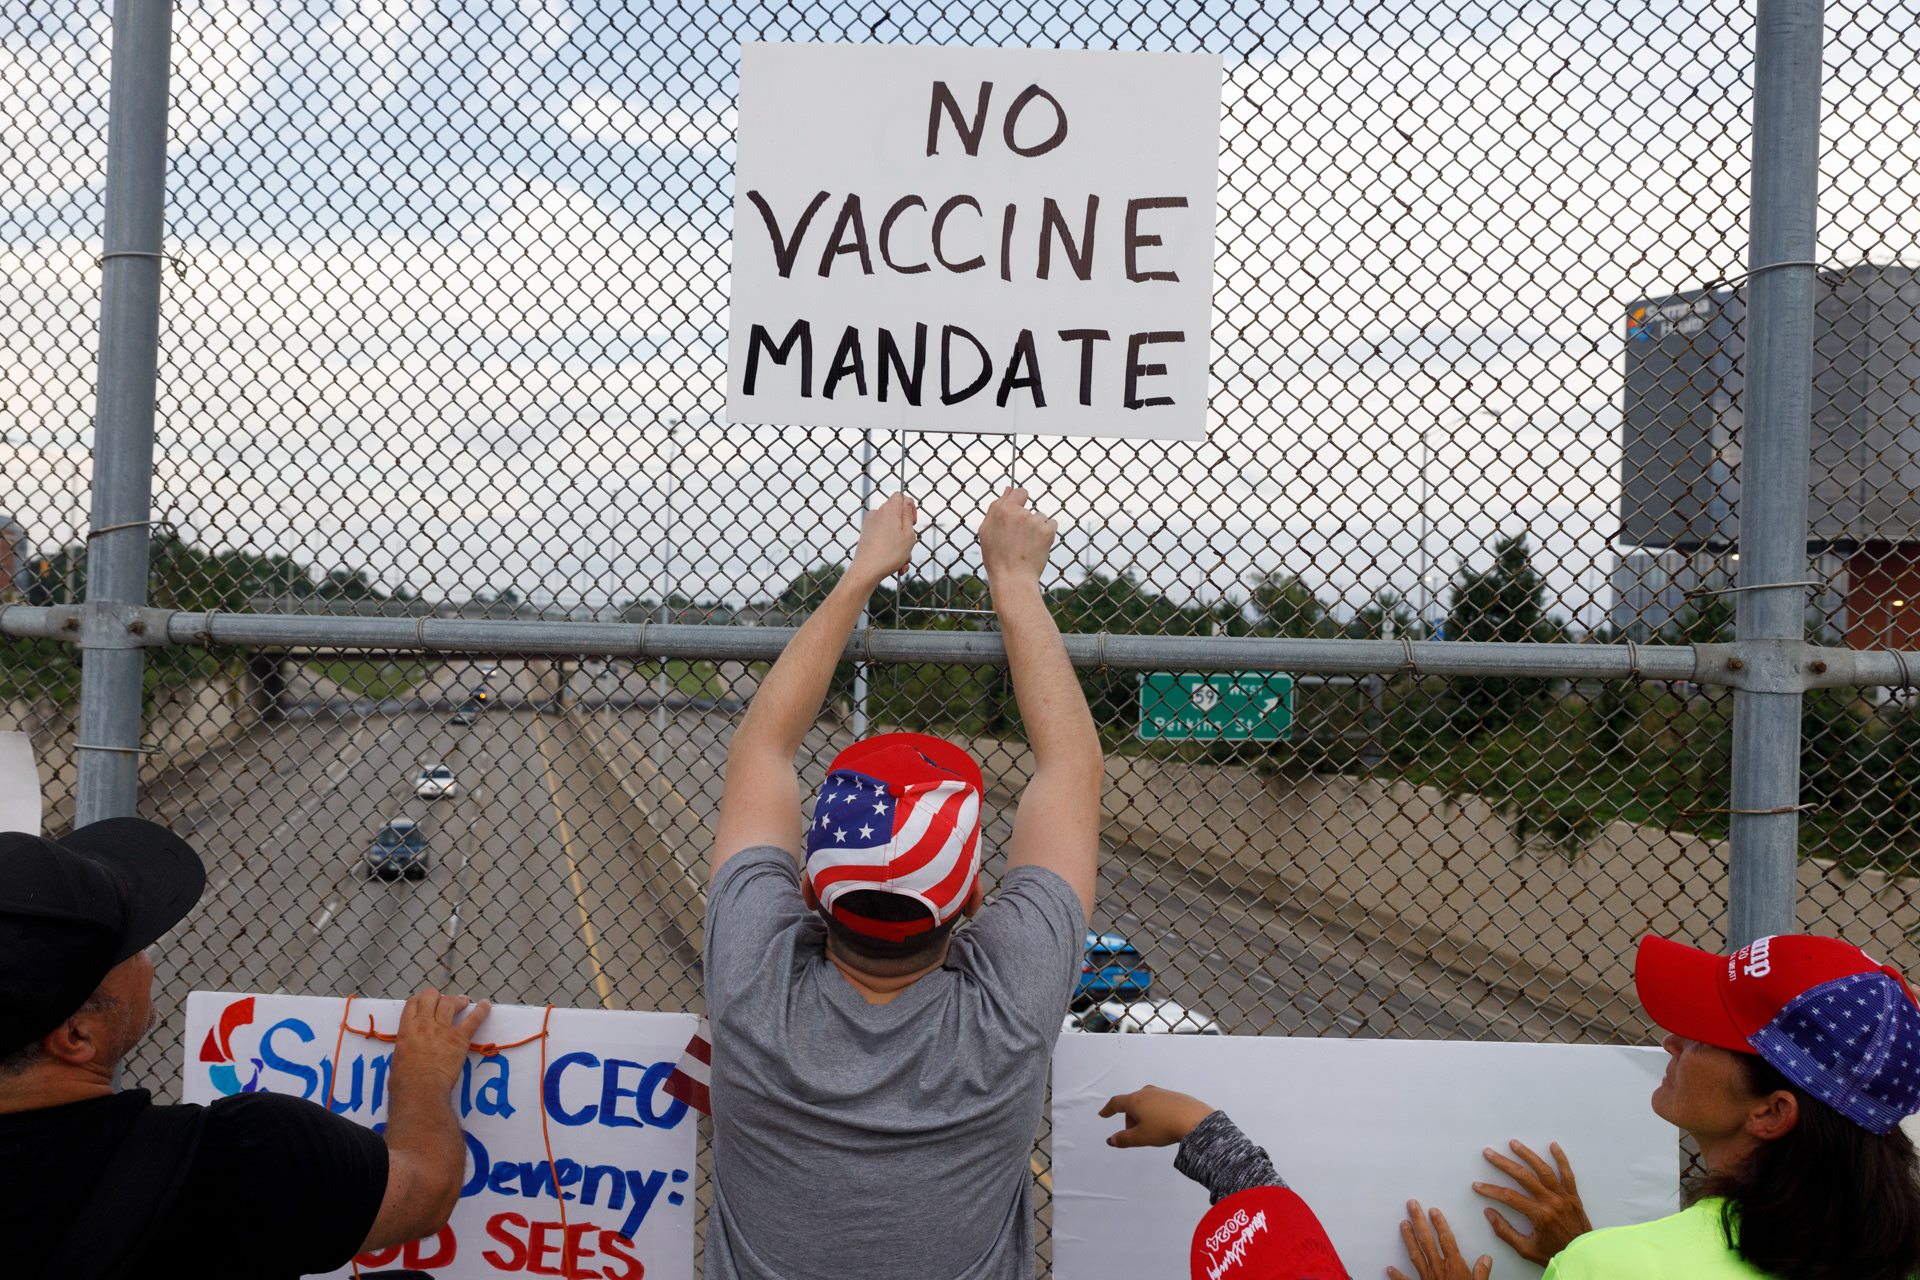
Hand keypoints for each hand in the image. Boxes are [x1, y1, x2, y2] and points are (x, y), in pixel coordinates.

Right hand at [389, 988, 490, 1093]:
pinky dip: (481, 1010)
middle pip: (431, 996)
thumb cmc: (405, 1080)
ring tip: (463, 1001)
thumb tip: (409, 1049)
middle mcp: (424, 1024)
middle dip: (438, 996)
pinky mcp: (459, 1039)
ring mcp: (443, 1030)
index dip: (420, 999)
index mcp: (407, 1028)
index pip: (413, 1002)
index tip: (426, 1002)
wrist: (420, 1089)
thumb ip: (405, 1046)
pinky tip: (485, 1005)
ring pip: (450, 1003)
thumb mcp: (398, 1056)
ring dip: (457, 1000)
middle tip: (444, 1001)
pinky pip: (473, 1020)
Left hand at [846, 492, 916, 589]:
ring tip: (902, 561)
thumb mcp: (908, 533)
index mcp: (888, 509)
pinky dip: (890, 550)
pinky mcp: (866, 536)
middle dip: (906, 532)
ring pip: (892, 531)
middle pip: (897, 517)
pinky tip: (896, 566)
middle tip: (909, 545)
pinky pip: (883, 539)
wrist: (866, 571)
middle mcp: (877, 514)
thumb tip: (907, 501)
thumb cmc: (889, 553)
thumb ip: (908, 515)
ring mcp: (870, 525)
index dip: (910, 508)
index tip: (913, 522)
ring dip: (900, 546)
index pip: (900, 497)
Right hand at [978, 487, 1055, 586]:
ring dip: (1036, 527)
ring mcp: (1035, 522)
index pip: (1020, 492)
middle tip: (1017, 540)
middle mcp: (1020, 513)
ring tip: (1026, 545)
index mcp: (1003, 511)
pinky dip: (1046, 533)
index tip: (1018, 514)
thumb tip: (1008, 489)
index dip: (1020, 502)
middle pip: (1029, 509)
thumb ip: (995, 506)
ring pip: (1040, 517)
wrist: (1013, 579)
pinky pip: (1051, 524)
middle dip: (1025, 520)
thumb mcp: (986, 531)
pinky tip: (1037, 545)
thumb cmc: (996, 557)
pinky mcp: (1048, 532)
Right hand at [1098, 1085, 1215, 1147]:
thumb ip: (1124, 1139)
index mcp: (1135, 1101)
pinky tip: (1165, 1125)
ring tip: (1153, 1131)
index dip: (1108, 1109)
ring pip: (1145, 1104)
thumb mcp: (1141, 1137)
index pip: (1116, 1103)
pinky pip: (1158, 1104)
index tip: (1103, 1114)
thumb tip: (1111, 1140)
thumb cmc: (1165, 1127)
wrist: (1195, 1120)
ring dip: (1143, 1117)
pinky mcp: (1174, 1096)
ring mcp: (1161, 1093)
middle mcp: (1147, 1093)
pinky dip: (1156, 1113)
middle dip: (1130, 1120)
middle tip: (1137, 1135)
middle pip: (1131, 1105)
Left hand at [1388, 1202, 1491, 1279]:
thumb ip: (1482, 1273)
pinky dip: (1396, 1275)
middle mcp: (1439, 1270)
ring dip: (1408, 1238)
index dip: (1440, 1224)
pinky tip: (1388, 1268)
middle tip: (1412, 1205)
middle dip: (1419, 1221)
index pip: (1447, 1240)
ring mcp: (1426, 1279)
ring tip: (1403, 1223)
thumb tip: (1485, 1258)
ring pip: (1415, 1255)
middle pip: (1427, 1241)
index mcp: (1455, 1267)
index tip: (1433, 1211)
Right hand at [1474, 1140, 1589, 1264]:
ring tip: (1514, 1143)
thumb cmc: (1554, 1255)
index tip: (1477, 1185)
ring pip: (1544, 1170)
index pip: (1509, 1197)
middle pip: (1523, 1177)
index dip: (1490, 1190)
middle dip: (1503, 1163)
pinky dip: (1561, 1159)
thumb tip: (1489, 1213)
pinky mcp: (1573, 1197)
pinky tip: (1553, 1146)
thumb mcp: (1526, 1249)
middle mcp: (1551, 1202)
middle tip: (1489, 1153)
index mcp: (1539, 1215)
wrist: (1583, 1258)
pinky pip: (1568, 1174)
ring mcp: (1563, 1197)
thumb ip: (1505, 1232)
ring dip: (1527, 1155)